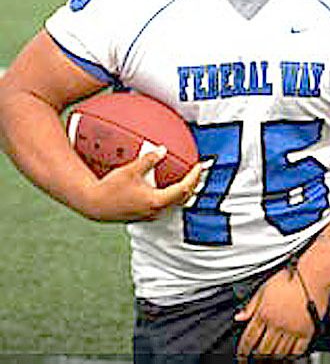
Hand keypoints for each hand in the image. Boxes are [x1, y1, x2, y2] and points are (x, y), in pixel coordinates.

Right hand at [80, 147, 200, 221]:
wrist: (95, 205)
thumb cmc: (111, 189)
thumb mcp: (130, 170)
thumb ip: (148, 159)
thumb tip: (162, 150)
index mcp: (156, 201)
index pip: (183, 189)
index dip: (194, 177)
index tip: (199, 166)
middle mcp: (156, 210)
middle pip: (183, 198)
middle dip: (193, 184)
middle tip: (198, 170)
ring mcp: (151, 214)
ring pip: (175, 203)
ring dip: (183, 190)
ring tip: (188, 176)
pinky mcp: (145, 214)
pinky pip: (165, 204)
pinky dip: (172, 194)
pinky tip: (169, 185)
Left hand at [235, 265, 329, 359]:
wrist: (311, 278)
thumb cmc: (290, 278)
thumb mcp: (265, 287)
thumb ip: (251, 305)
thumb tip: (239, 316)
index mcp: (265, 313)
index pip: (250, 336)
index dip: (244, 347)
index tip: (242, 353)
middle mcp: (277, 324)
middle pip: (264, 347)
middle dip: (256, 355)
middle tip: (252, 359)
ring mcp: (292, 330)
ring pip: (279, 351)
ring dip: (271, 357)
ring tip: (267, 360)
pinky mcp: (306, 332)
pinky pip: (297, 350)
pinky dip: (290, 356)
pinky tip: (287, 357)